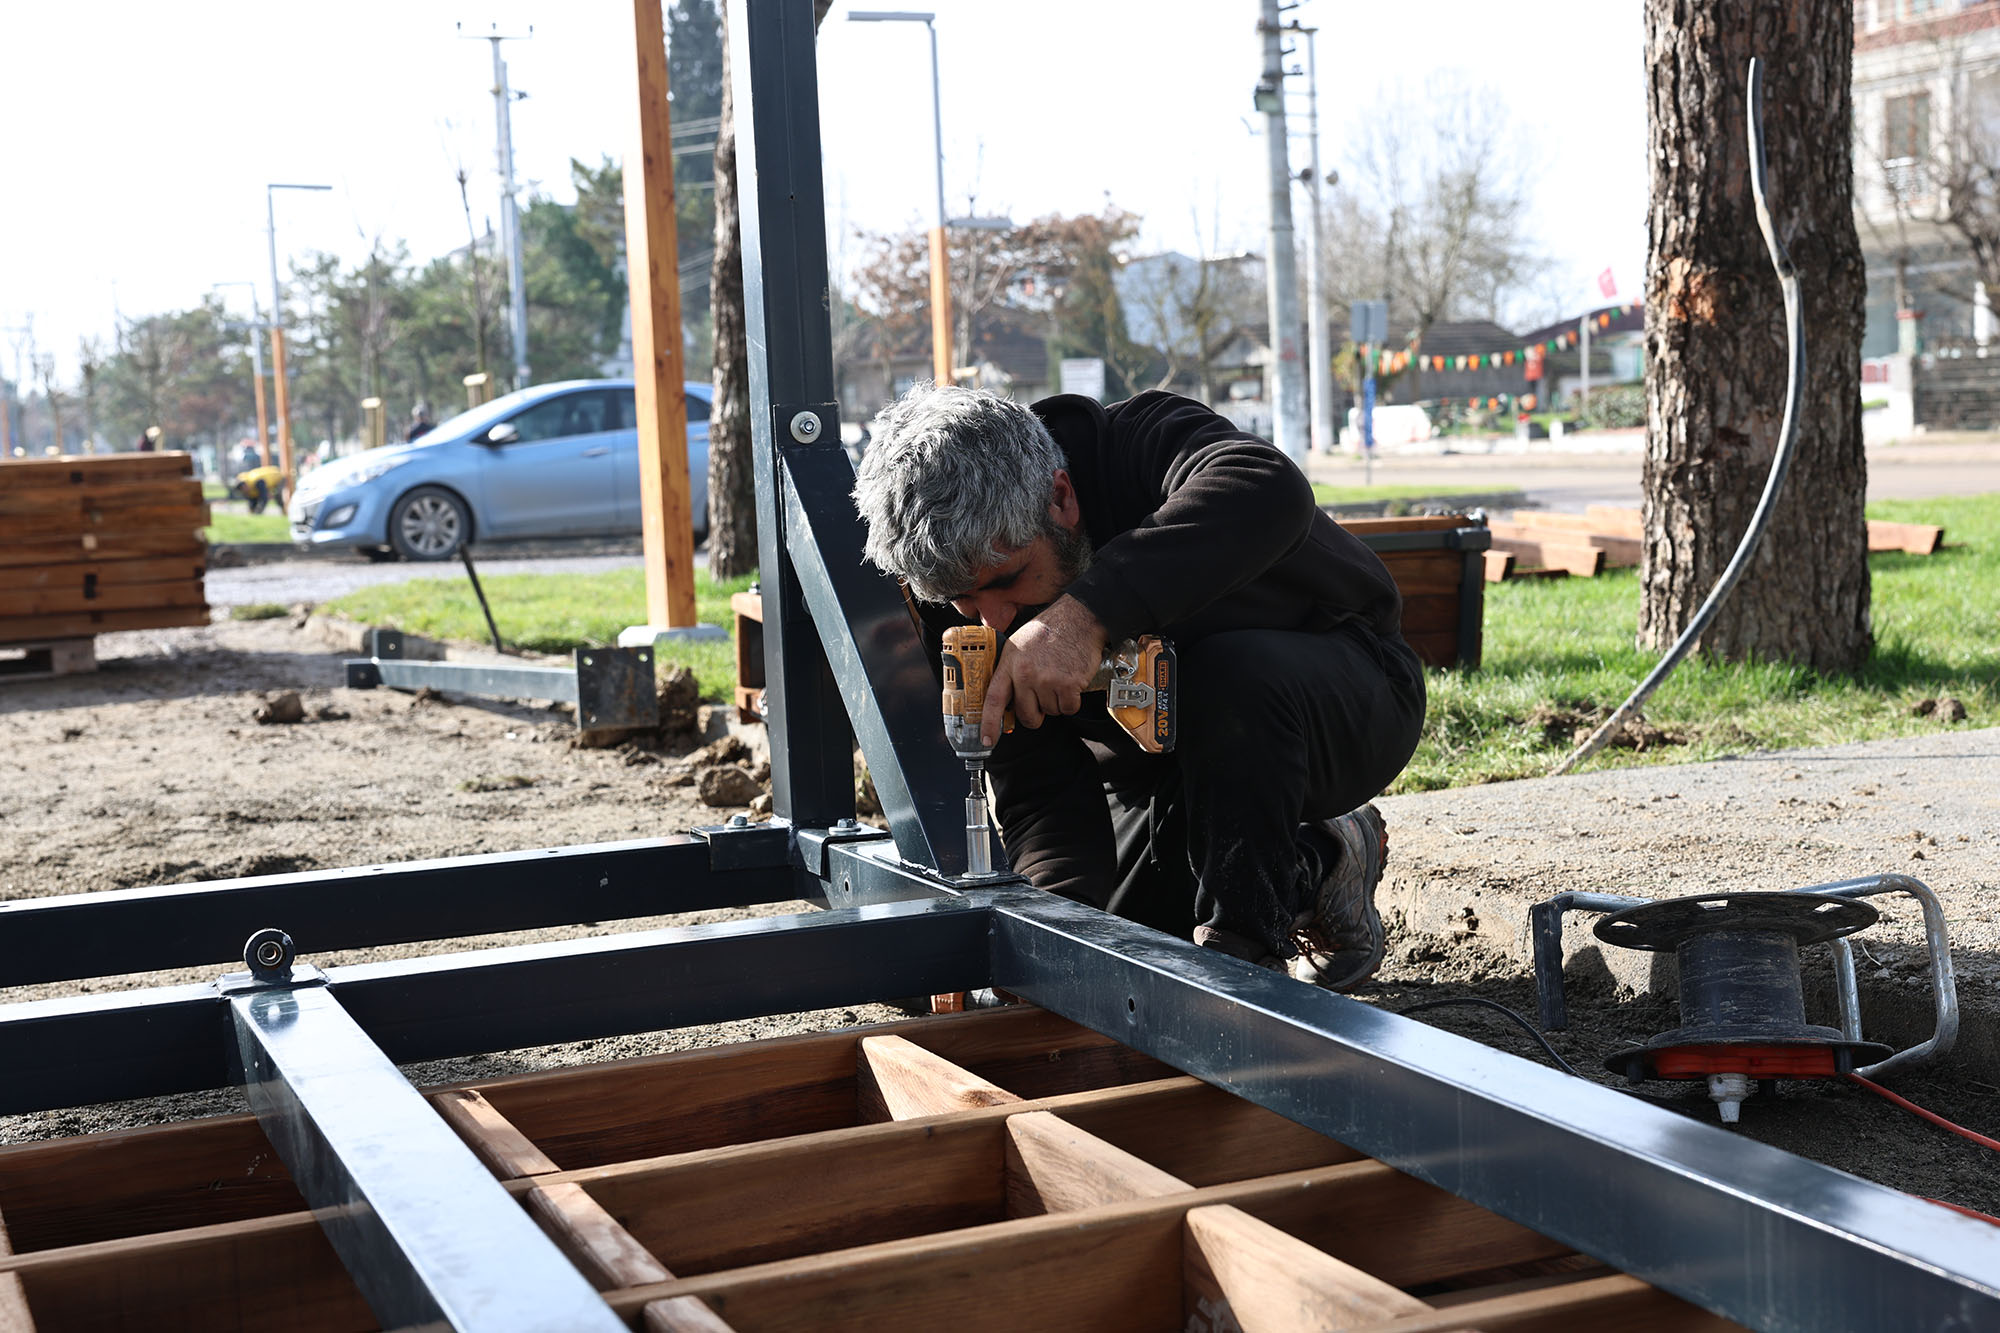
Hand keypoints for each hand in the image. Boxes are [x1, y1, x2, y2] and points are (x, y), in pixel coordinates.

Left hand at [983, 596, 1105, 745]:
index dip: (989, 723)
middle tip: (1043, 698)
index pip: (994, 700)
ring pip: (1051, 712)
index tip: (988, 740)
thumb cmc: (1049, 630)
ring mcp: (1047, 680)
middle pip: (1027, 715)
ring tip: (1059, 677)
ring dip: (1057, 701)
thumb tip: (1007, 700)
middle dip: (1036, 714)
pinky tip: (1071, 681)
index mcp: (1010, 664)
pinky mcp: (1068, 684)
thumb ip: (1011, 671)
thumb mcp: (1019, 644)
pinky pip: (1068, 709)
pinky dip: (1072, 700)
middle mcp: (1025, 673)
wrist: (1078, 619)